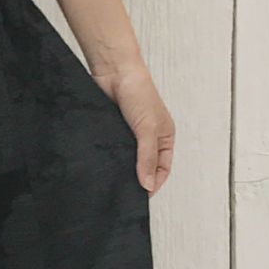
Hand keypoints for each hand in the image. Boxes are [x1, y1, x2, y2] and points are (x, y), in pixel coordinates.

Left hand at [91, 62, 174, 196]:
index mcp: (164, 138)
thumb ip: (147, 157)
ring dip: (121, 170)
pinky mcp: (112, 133)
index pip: (162, 169)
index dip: (154, 183)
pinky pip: (112, 152)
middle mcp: (148, 139)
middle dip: (136, 180)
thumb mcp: (148, 129)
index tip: (141, 196)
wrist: (114, 71)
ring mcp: (129, 136)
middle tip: (125, 193)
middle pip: (144, 167)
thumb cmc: (139, 92)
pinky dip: (109, 160)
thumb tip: (146, 185)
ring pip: (127, 161)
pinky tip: (103, 168)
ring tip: (113, 183)